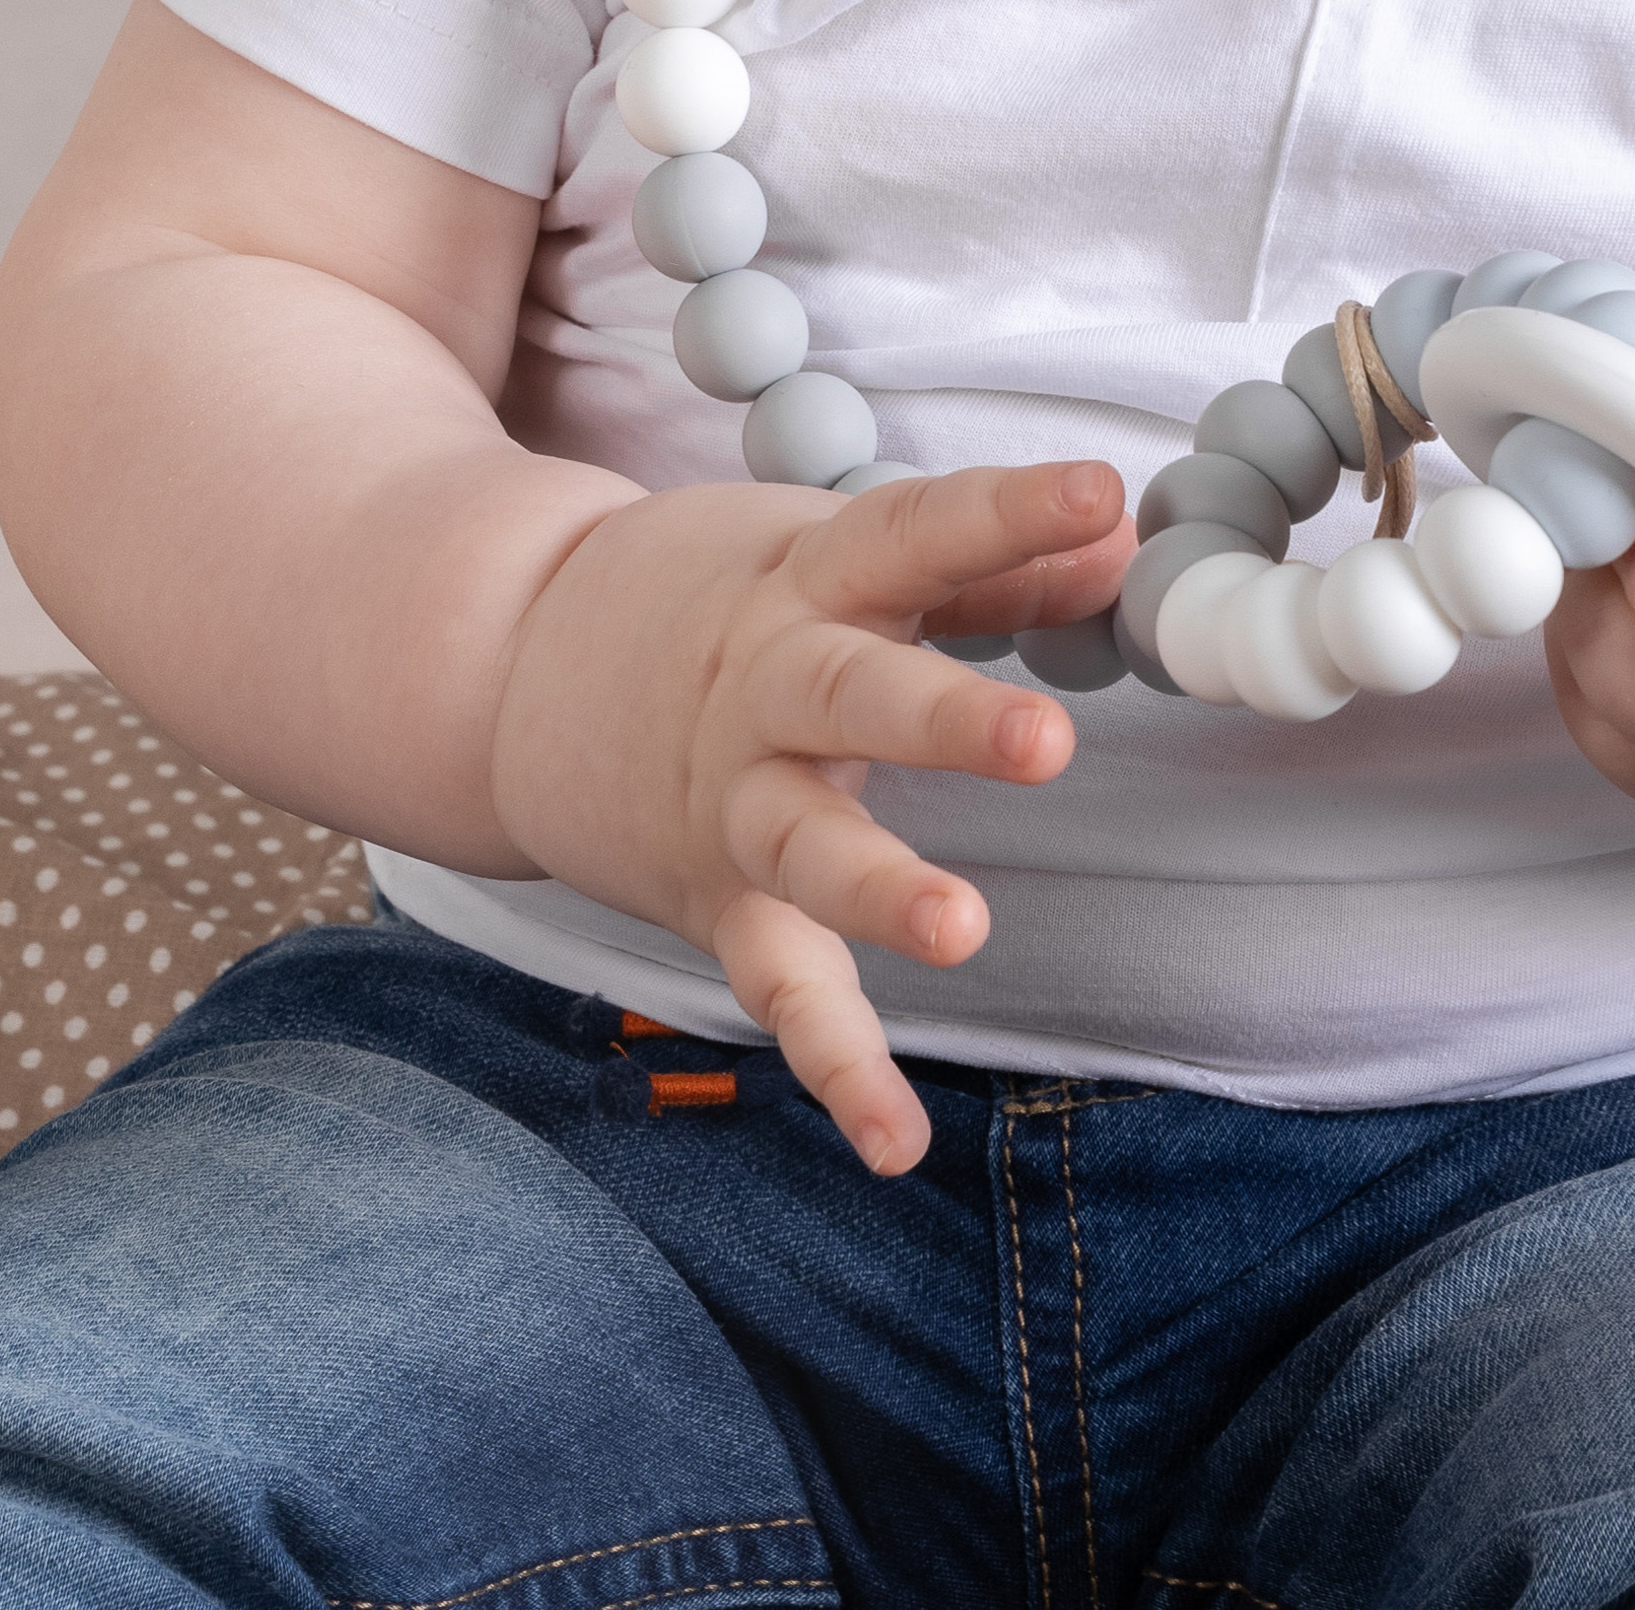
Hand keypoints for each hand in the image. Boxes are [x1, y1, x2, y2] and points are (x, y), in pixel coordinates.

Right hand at [489, 461, 1129, 1173]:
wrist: (513, 666)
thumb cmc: (729, 599)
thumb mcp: (839, 553)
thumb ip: (990, 565)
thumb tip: (1122, 538)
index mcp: (809, 579)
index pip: (911, 531)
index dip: (1004, 512)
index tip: (1095, 492)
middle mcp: (761, 686)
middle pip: (847, 691)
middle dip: (943, 716)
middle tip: (1047, 738)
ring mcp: (732, 802)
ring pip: (800, 843)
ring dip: (876, 886)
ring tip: (961, 928)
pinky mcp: (717, 905)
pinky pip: (777, 988)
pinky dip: (834, 1067)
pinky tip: (896, 1143)